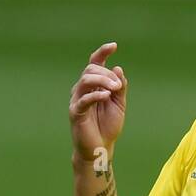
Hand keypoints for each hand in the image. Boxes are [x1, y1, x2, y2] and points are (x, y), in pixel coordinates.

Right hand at [70, 42, 127, 161]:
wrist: (100, 149)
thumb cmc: (107, 127)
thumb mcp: (119, 105)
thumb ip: (120, 88)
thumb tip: (118, 68)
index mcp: (93, 86)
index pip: (95, 63)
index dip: (102, 52)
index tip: (114, 46)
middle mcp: (83, 89)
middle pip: (91, 70)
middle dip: (107, 74)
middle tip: (119, 86)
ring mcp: (77, 100)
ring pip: (86, 80)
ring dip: (102, 81)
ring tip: (115, 89)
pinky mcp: (76, 113)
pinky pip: (84, 100)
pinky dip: (95, 95)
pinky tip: (106, 96)